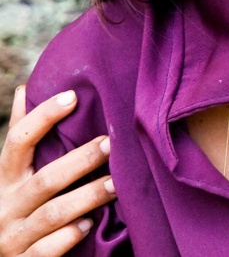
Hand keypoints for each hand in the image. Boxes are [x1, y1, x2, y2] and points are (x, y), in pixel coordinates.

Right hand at [0, 86, 115, 255]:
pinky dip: (66, 239)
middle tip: (112, 143)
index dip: (43, 117)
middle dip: (80, 160)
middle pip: (45, 179)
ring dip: (86, 197)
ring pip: (52, 215)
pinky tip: (88, 225)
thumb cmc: (16, 207)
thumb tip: (24, 89)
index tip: (74, 95)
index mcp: (6, 179)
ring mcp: (14, 237)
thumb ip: (22, 137)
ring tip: (117, 184)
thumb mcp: (14, 174)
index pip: (18, 141)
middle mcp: (7, 206)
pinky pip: (44, 252)